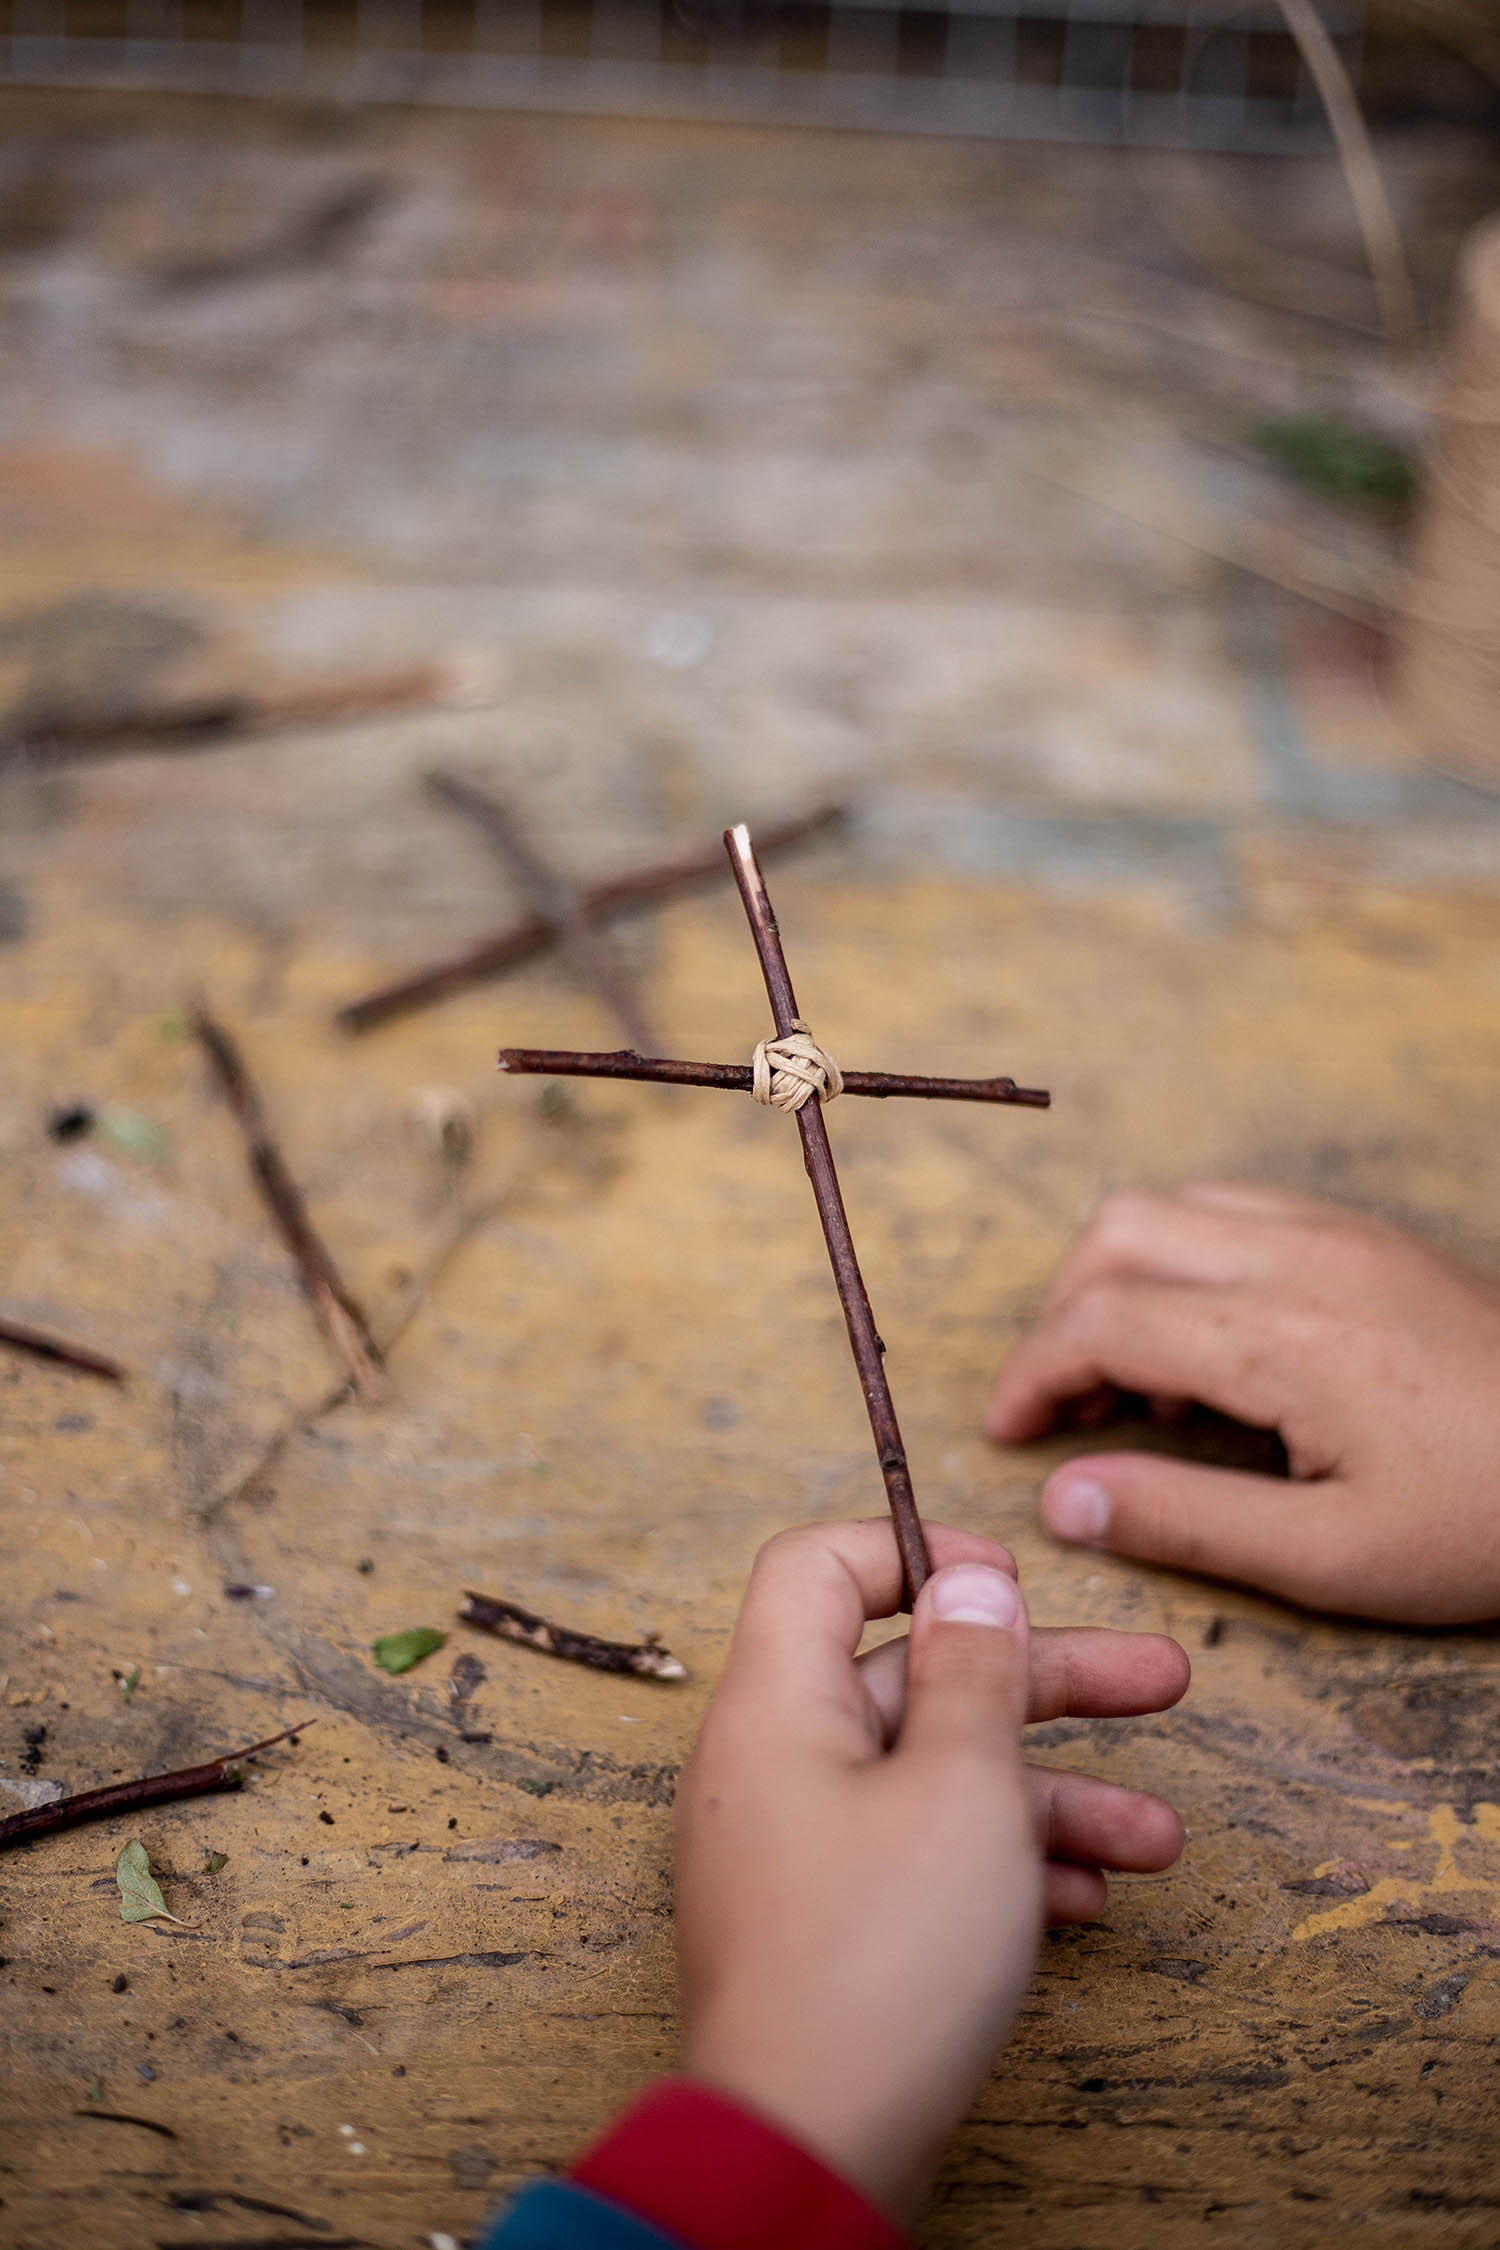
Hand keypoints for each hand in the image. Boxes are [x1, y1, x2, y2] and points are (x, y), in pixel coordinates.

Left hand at [674, 1519, 1186, 2220]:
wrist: (808, 2152)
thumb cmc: (876, 1964)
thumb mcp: (961, 1790)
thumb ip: (974, 1673)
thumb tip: (967, 1582)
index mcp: (777, 1706)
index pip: (820, 1567)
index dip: (917, 1552)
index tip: (1010, 1577)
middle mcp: (775, 1765)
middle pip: (911, 1677)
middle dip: (1044, 1681)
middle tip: (1160, 1680)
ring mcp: (798, 1850)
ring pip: (933, 1777)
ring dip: (1050, 1794)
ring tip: (1158, 1838)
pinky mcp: (827, 1925)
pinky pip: (918, 1856)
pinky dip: (1000, 1864)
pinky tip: (1086, 1901)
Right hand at [988, 1183, 1499, 1623]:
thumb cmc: (1490, 1521)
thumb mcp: (1332, 1557)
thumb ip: (1185, 1520)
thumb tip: (1062, 1501)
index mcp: (1284, 1336)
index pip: (1102, 1319)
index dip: (1031, 1374)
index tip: (1008, 1436)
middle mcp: (1301, 1256)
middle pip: (1117, 1233)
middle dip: (1061, 1314)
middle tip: (1065, 1407)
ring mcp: (1338, 1233)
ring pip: (1172, 1206)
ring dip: (1121, 1281)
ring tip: (1140, 1391)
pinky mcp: (1367, 1237)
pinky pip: (1234, 1211)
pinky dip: (1185, 1265)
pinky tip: (1217, 1358)